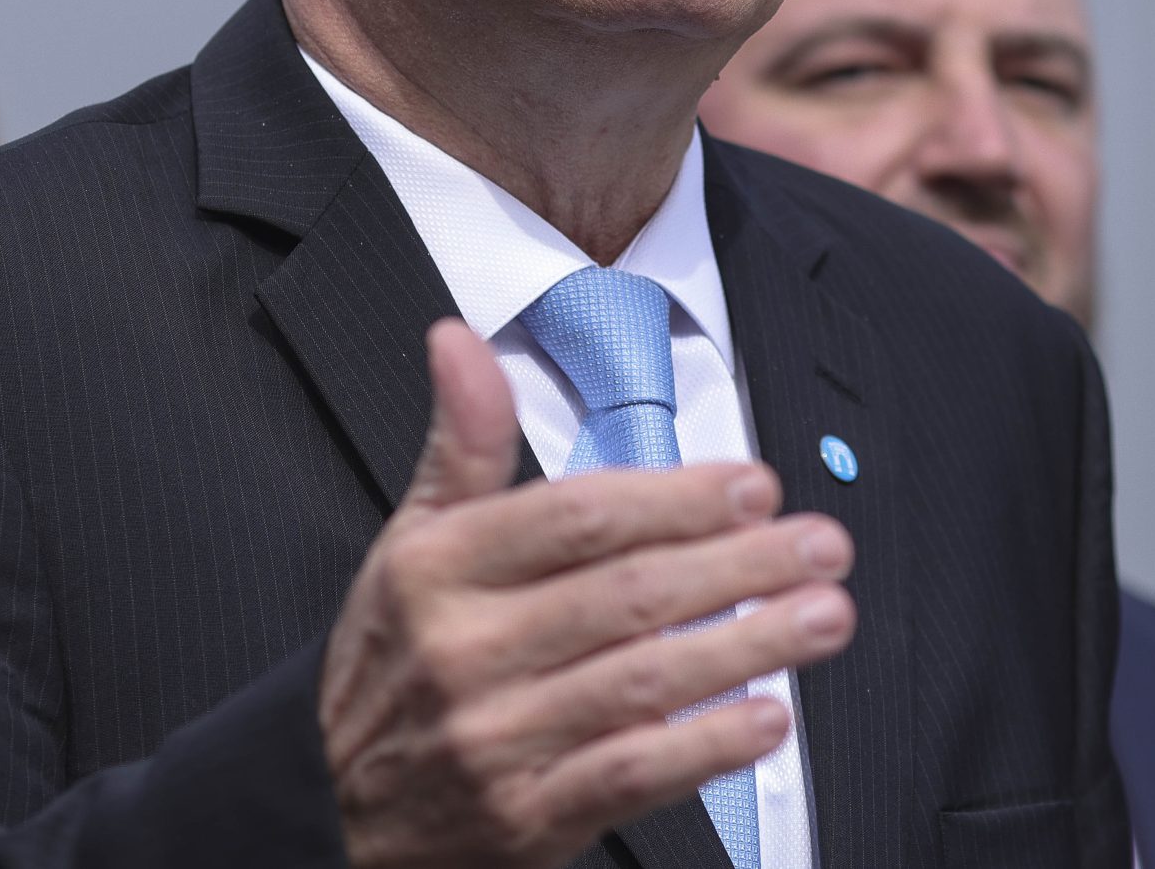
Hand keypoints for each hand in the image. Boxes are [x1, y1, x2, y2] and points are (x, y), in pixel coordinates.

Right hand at [320, 319, 855, 868]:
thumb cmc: (395, 657)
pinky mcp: (525, 817)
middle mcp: (465, 649)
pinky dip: (705, 748)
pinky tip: (767, 718)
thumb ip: (459, 442)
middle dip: (739, 564)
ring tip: (823, 615)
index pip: (576, 517)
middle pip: (626, 595)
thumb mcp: (410, 540)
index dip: (675, 498)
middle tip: (821, 544)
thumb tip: (455, 338)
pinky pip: (631, 776)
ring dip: (746, 645)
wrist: (331, 804)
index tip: (754, 485)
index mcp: (438, 568)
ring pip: (641, 681)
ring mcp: (495, 738)